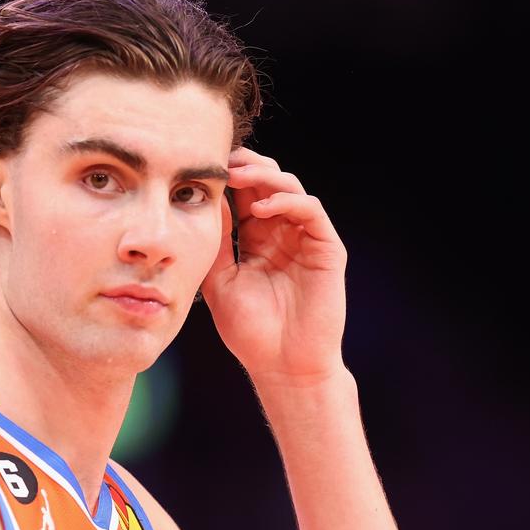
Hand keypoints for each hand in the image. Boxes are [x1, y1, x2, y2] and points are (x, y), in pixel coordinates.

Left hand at [200, 147, 348, 384]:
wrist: (282, 366)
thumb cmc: (250, 332)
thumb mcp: (220, 281)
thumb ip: (216, 243)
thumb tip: (203, 203)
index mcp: (258, 238)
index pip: (245, 194)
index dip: (228, 176)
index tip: (202, 168)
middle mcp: (283, 233)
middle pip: (269, 181)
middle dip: (246, 166)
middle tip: (221, 163)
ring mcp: (306, 239)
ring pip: (291, 188)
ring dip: (264, 177)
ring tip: (238, 178)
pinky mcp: (327, 249)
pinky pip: (311, 211)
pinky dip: (288, 201)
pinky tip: (262, 208)